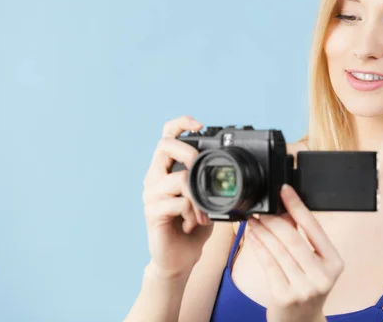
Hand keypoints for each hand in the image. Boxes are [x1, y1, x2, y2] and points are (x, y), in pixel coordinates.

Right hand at [142, 116, 212, 278]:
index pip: (167, 136)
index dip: (181, 124)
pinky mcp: (152, 212)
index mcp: (166, 169)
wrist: (179, 258)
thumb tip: (231, 163)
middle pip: (164, 146)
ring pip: (178, 179)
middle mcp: (154, 177)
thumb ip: (209, 180)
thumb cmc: (194, 227)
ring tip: (201, 214)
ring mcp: (151, 194)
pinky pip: (178, 202)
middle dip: (189, 154)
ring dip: (198, 198)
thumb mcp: (206, 198)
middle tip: (202, 171)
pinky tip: (190, 224)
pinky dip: (192, 213)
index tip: (200, 125)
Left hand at [246, 184, 343, 321]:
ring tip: (253, 220)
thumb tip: (284, 208)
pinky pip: (268, 264)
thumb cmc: (307, 286)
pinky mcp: (284, 295)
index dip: (298, 206)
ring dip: (262, 231)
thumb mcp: (313, 263)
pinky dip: (258, 247)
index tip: (285, 190)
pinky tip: (252, 236)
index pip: (314, 228)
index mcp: (335, 262)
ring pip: (278, 251)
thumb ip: (301, 237)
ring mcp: (304, 287)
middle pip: (293, 239)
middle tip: (261, 209)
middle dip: (274, 220)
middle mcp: (322, 276)